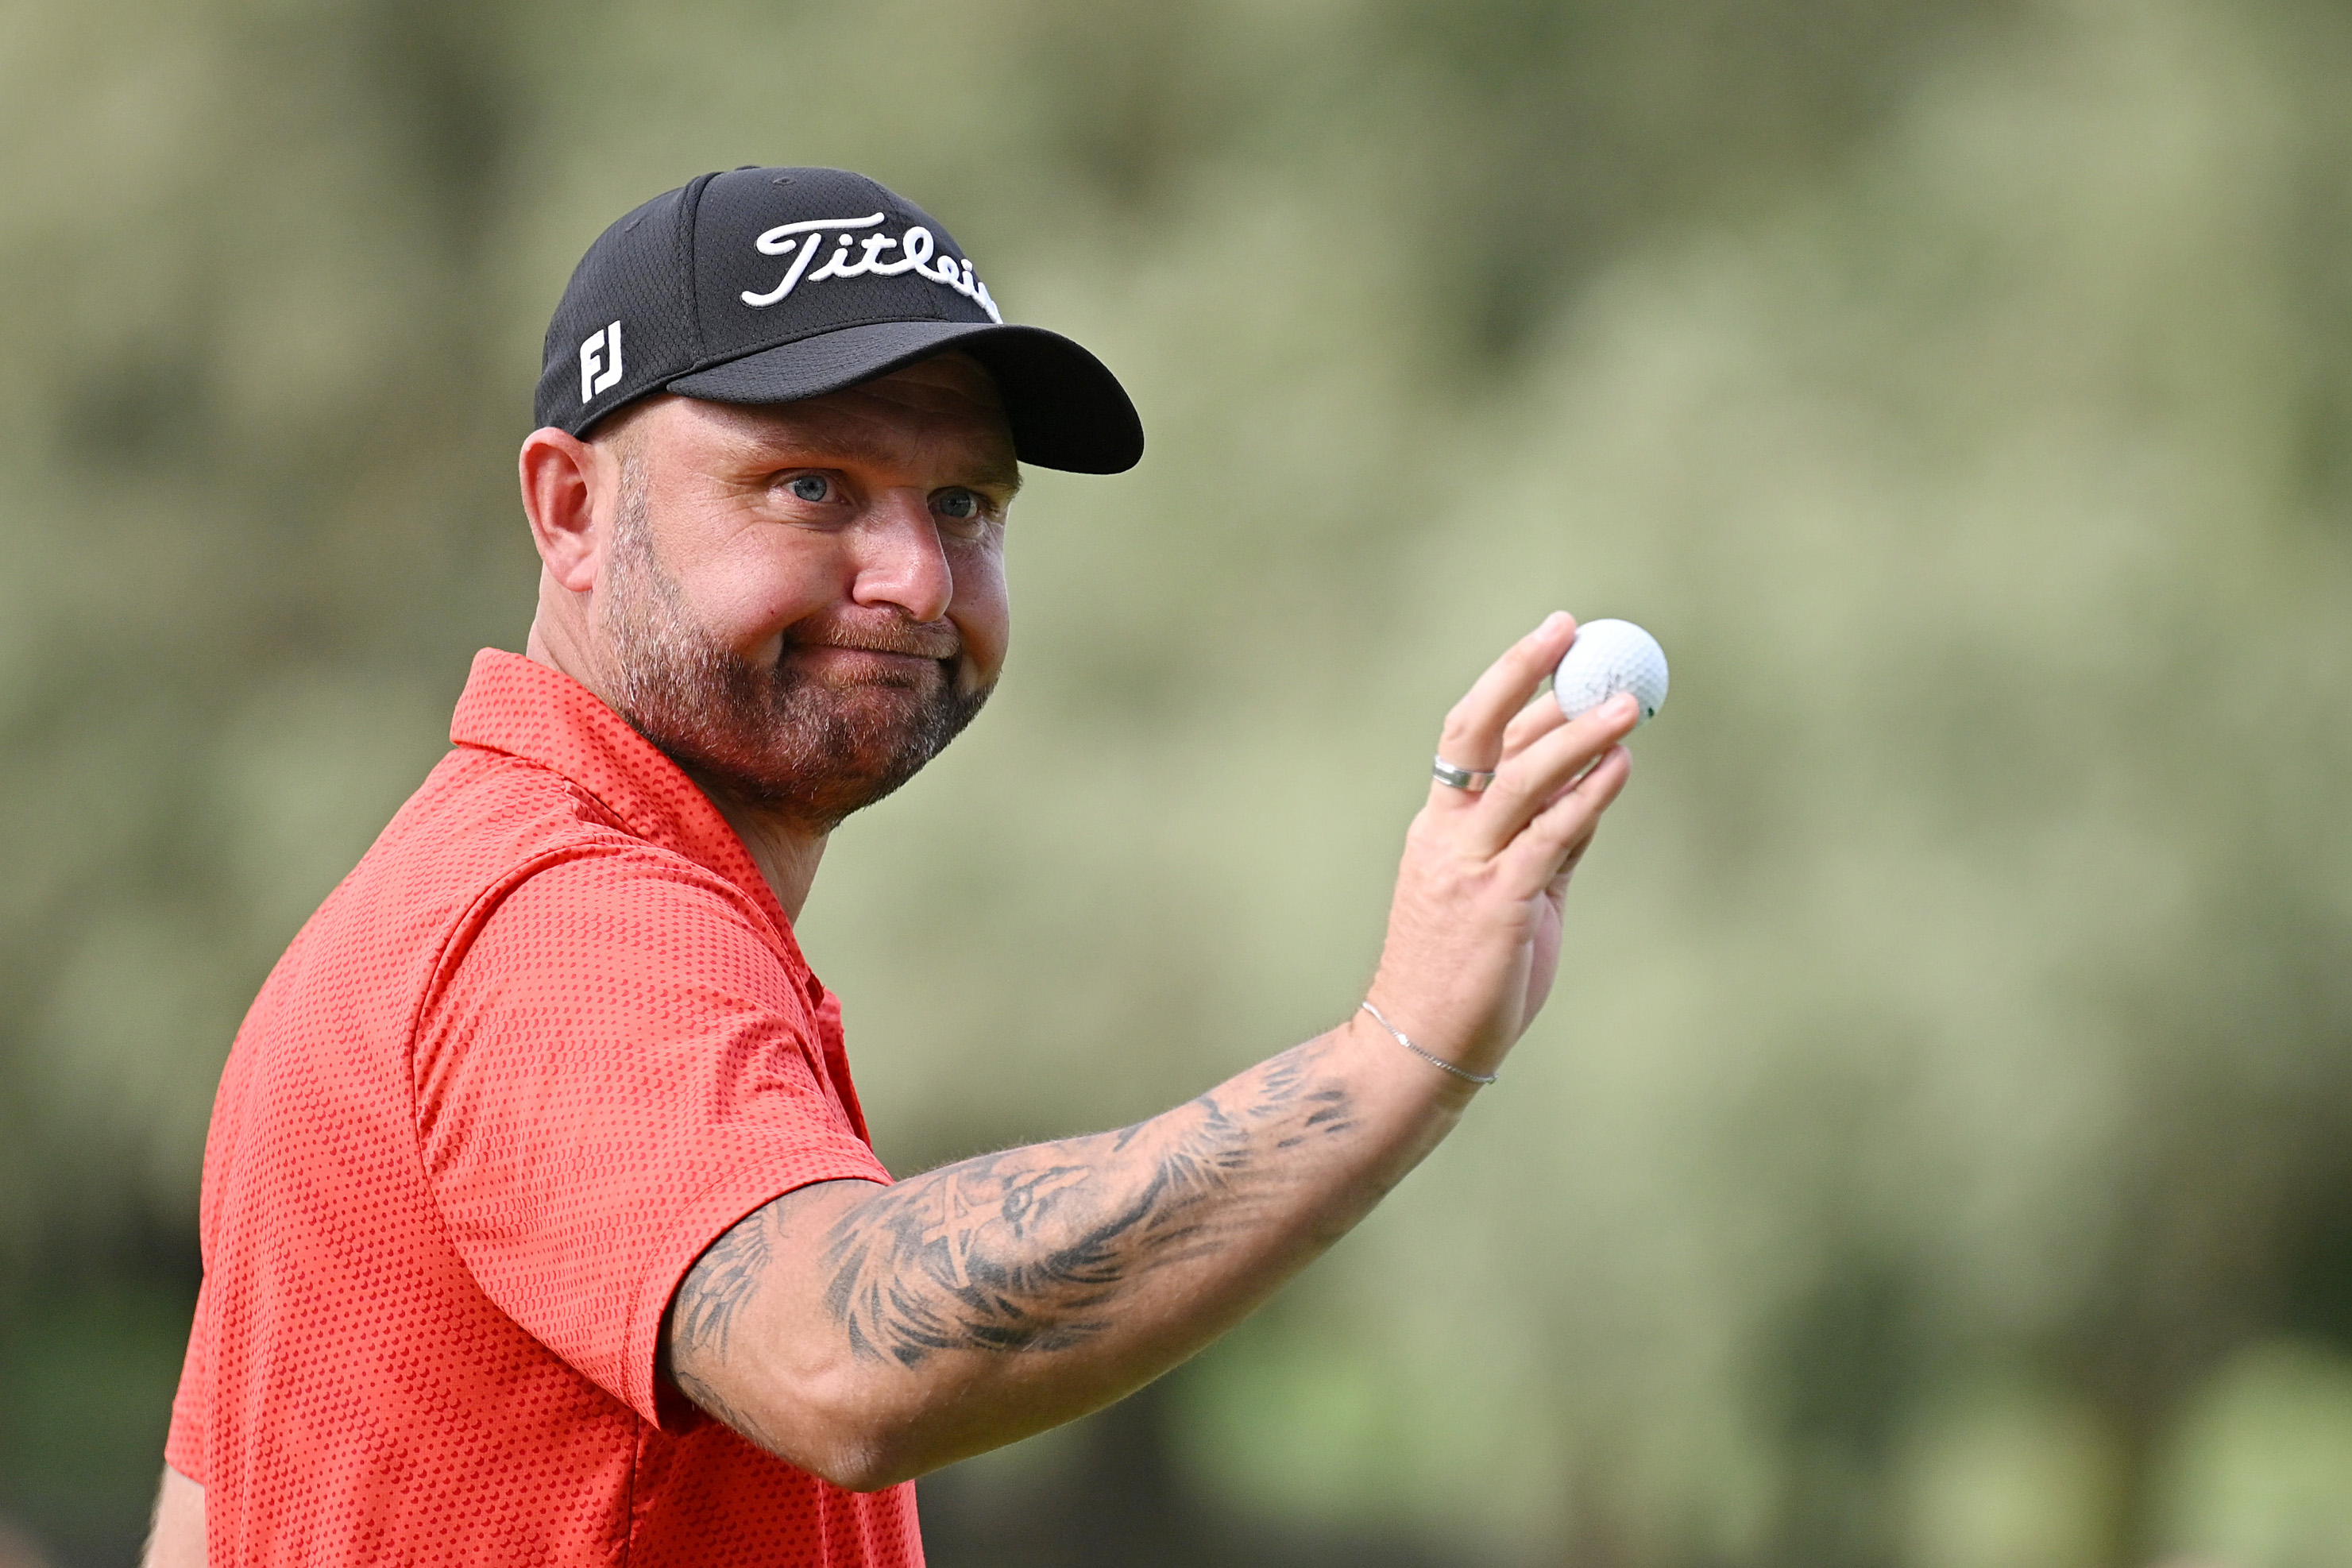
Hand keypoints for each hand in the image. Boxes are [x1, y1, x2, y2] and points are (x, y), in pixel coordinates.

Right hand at [1365, 612, 1636, 1077]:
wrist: (1418, 1047)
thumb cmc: (1462, 974)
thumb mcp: (1508, 893)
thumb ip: (1544, 841)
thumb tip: (1592, 787)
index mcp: (1438, 827)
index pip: (1473, 738)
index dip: (1514, 685)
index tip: (1554, 643)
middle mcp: (1446, 834)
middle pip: (1476, 733)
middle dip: (1520, 675)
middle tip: (1570, 632)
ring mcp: (1468, 867)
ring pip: (1522, 778)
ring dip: (1576, 734)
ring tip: (1625, 704)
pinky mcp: (1499, 904)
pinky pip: (1549, 836)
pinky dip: (1587, 797)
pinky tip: (1619, 769)